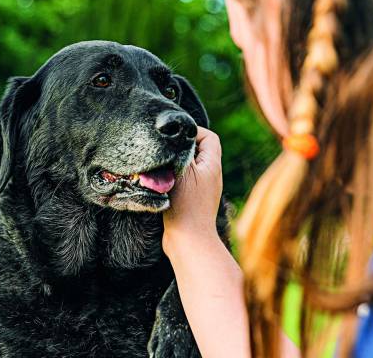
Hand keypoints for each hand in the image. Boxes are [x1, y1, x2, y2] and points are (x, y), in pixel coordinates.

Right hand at [164, 126, 222, 253]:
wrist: (188, 241)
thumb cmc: (186, 205)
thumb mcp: (182, 170)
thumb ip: (182, 150)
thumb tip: (178, 135)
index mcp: (212, 165)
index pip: (209, 137)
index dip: (193, 131)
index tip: (174, 136)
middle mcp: (211, 175)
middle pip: (199, 151)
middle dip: (181, 148)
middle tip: (165, 150)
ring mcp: (203, 189)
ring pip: (189, 166)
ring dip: (175, 164)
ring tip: (161, 168)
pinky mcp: (193, 201)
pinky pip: (184, 182)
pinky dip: (173, 179)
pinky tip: (161, 184)